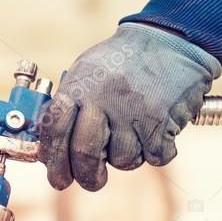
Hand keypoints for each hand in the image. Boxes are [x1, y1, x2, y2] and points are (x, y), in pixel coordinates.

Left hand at [38, 22, 220, 190]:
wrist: (170, 40)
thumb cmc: (123, 62)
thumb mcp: (87, 72)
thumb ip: (71, 107)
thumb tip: (52, 150)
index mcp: (79, 87)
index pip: (54, 132)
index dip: (54, 161)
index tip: (59, 178)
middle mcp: (102, 99)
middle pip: (85, 155)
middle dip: (88, 177)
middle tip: (93, 180)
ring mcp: (133, 111)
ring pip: (123, 160)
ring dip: (128, 156)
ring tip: (134, 132)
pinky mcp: (161, 121)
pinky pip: (155, 157)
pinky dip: (158, 151)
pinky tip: (157, 130)